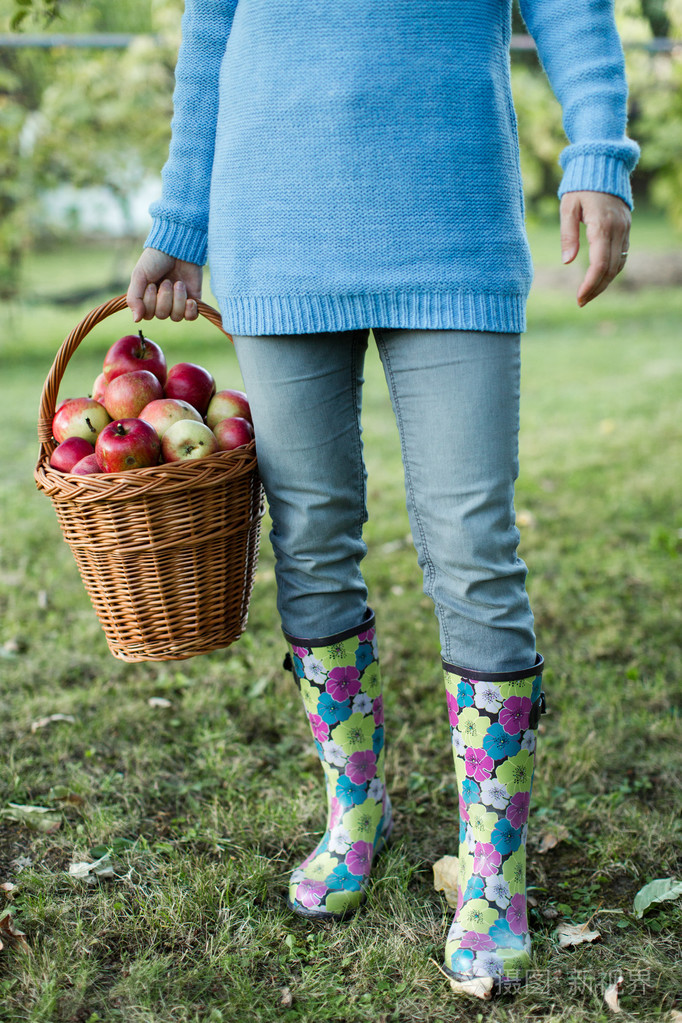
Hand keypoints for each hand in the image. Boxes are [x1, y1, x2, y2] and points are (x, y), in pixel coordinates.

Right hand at [126, 248, 202, 322]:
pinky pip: (191, 317)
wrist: (177, 247)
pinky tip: (190, 300)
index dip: (150, 302)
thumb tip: (136, 319)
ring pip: (176, 316)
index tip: (152, 284)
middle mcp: (162, 303)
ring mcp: (177, 303)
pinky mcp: (193, 301)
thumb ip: (134, 298)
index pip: (147, 314)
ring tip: (178, 283)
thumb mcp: (139, 276)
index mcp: (147, 298)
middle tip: (167, 280)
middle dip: (165, 297)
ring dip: (177, 299)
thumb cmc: (155, 259)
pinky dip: (190, 310)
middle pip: (162, 315)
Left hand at [560, 191, 630, 306]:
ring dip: (605, 282)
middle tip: (581, 301)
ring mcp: (625, 229)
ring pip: (619, 265)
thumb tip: (567, 262)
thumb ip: (568, 234)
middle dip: (596, 288)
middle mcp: (618, 230)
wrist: (603, 166)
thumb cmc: (581, 186)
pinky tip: (599, 278)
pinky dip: (612, 271)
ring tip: (588, 294)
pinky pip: (622, 255)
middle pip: (610, 269)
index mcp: (602, 226)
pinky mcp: (626, 228)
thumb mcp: (568, 207)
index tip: (579, 297)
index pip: (599, 264)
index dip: (590, 284)